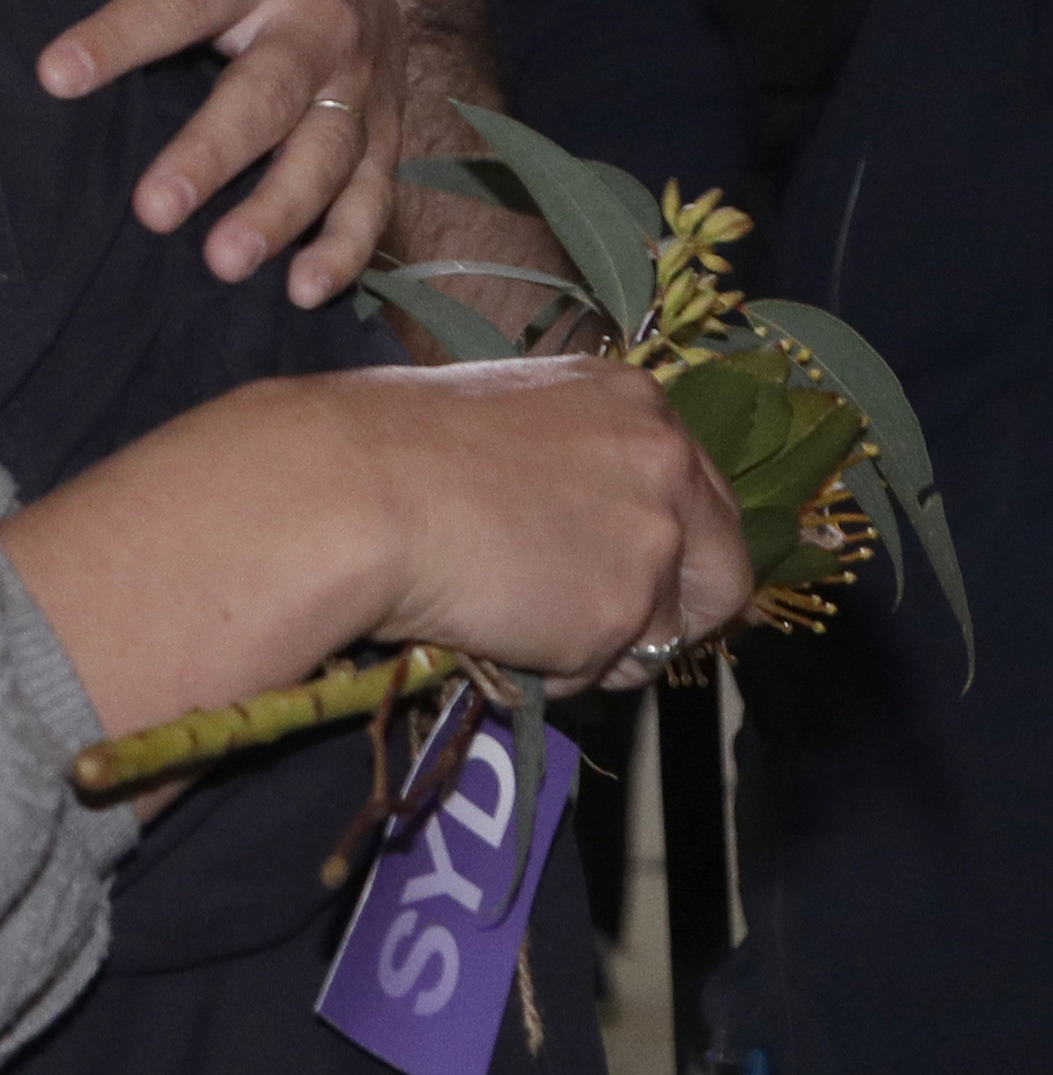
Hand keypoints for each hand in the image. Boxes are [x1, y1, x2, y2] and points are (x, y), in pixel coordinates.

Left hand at [14, 0, 400, 305]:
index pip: (179, 0)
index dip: (118, 36)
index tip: (52, 76)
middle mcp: (318, 20)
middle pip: (268, 92)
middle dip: (212, 152)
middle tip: (153, 210)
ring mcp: (360, 80)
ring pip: (328, 150)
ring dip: (280, 210)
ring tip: (222, 263)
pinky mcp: (386, 129)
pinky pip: (374, 191)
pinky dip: (347, 245)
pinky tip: (303, 291)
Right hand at [330, 358, 751, 692]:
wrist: (350, 490)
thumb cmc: (388, 444)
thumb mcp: (506, 419)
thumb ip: (569, 462)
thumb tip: (580, 524)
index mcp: (635, 401)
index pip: (702, 493)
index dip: (674, 547)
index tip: (637, 575)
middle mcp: (666, 463)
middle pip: (724, 574)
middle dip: (672, 613)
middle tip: (600, 630)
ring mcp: (651, 540)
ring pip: (660, 634)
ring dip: (598, 644)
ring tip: (509, 617)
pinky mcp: (619, 614)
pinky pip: (599, 673)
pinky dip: (550, 668)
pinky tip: (491, 628)